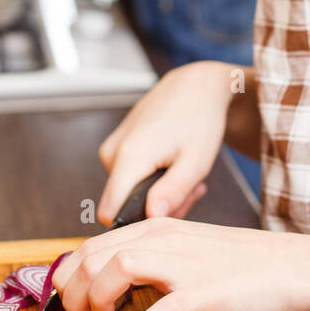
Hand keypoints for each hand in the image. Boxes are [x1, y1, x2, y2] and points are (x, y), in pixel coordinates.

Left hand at [51, 219, 309, 310]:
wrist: (292, 266)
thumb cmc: (241, 262)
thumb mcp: (189, 246)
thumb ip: (154, 254)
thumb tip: (113, 274)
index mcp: (159, 228)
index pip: (92, 244)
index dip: (69, 275)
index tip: (67, 300)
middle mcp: (167, 239)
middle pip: (95, 254)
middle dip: (74, 290)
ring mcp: (186, 264)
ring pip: (119, 267)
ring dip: (97, 299)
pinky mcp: (206, 292)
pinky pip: (162, 309)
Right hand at [96, 61, 235, 224]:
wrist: (194, 86)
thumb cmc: (200, 120)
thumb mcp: (196, 161)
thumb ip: (173, 192)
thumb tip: (152, 217)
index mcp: (129, 157)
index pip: (110, 212)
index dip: (136, 224)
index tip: (171, 213)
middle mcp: (112, 153)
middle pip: (124, 204)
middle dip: (158, 207)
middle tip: (192, 191)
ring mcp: (112, 148)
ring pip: (128, 192)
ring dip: (159, 192)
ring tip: (187, 174)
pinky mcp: (117, 145)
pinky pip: (128, 176)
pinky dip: (153, 178)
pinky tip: (175, 165)